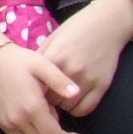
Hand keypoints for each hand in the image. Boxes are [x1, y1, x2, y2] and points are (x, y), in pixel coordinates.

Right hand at [0, 41, 84, 133]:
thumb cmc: (17, 60)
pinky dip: (29, 131)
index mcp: (32, 107)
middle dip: (56, 132)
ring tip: (41, 109)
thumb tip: (76, 95)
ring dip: (42, 131)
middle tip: (53, 109)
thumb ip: (61, 81)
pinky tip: (29, 113)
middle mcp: (19, 119)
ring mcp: (7, 122)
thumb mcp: (43, 65)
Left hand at [38, 0, 132, 118]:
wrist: (107, 24)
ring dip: (62, 105)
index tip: (32, 93)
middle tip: (46, 97)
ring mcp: (87, 79)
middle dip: (46, 101)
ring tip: (60, 97)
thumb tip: (25, 77)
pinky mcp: (102, 86)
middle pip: (50, 100)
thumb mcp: (53, 39)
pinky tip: (73, 101)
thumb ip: (40, 59)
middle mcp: (70, 70)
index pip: (36, 87)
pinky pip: (85, 109)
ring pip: (67, 107)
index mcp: (54, 58)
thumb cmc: (76, 29)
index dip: (33, 93)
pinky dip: (77, 109)